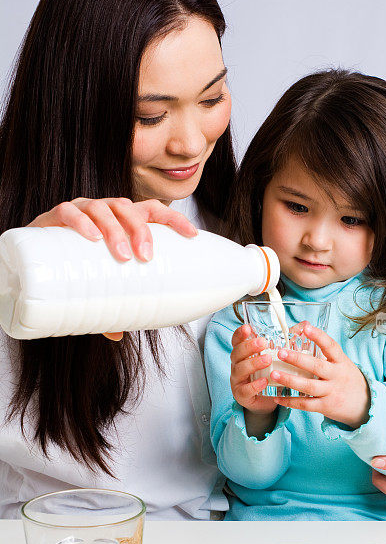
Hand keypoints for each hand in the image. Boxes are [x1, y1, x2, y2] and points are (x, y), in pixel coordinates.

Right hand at [28, 197, 196, 340]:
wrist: (33, 254)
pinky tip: (91, 237)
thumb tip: (118, 336)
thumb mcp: (97, 282)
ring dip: (115, 229)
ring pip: (102, 207)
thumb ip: (109, 304)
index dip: (174, 219)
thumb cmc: (75, 263)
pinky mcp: (54, 216)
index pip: (153, 210)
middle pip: (129, 208)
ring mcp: (80, 210)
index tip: (192, 235)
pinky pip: (68, 211)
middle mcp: (104, 211)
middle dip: (141, 230)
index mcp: (121, 221)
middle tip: (145, 257)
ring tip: (122, 254)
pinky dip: (81, 222)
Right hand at [230, 325, 277, 415]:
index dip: (240, 334)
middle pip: (237, 352)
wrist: (266, 400)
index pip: (237, 341)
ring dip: (254, 363)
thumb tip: (304, 325)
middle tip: (263, 342)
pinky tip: (264, 381)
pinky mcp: (242, 395)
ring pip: (240, 369)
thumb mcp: (276, 357)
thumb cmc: (270, 374)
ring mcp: (238, 380)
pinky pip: (245, 389)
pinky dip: (254, 385)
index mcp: (244, 353)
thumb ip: (286, 341)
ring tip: (268, 360)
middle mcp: (238, 365)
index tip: (248, 328)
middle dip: (249, 346)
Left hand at [272, 323, 370, 427]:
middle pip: (316, 366)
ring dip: (290, 380)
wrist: (365, 404)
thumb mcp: (343, 363)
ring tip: (273, 374)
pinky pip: (306, 404)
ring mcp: (331, 392)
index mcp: (341, 362)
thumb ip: (326, 352)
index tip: (306, 328)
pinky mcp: (326, 406)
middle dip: (297, 359)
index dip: (318, 336)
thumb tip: (304, 328)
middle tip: (281, 352)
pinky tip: (277, 398)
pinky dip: (290, 402)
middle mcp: (337, 376)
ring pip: (309, 386)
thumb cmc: (347, 379)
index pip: (331, 346)